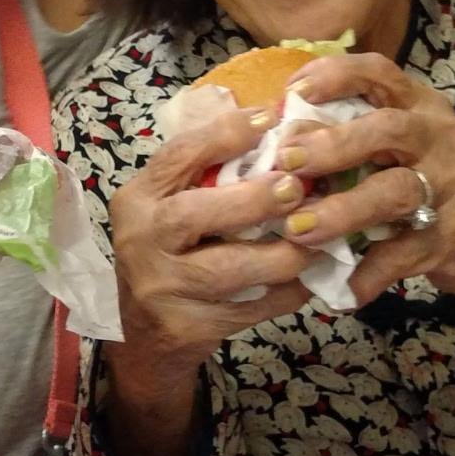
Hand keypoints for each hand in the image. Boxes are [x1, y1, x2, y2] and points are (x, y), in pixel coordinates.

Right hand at [106, 106, 316, 389]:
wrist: (146, 337)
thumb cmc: (170, 254)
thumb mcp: (170, 207)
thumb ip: (208, 173)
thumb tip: (279, 128)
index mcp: (137, 199)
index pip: (177, 156)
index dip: (224, 134)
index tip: (270, 118)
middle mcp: (141, 241)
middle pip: (193, 214)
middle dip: (252, 199)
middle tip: (297, 188)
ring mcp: (162, 288)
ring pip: (227, 269)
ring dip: (281, 253)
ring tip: (317, 239)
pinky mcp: (188, 327)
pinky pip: (249, 308)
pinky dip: (286, 293)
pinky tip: (310, 278)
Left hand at [281, 54, 454, 367]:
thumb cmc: (434, 183)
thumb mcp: (408, 143)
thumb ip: (357, 131)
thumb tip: (276, 133)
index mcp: (421, 107)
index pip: (379, 72)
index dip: (332, 76)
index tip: (291, 93)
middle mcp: (439, 139)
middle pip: (386, 129)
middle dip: (332, 144)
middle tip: (286, 162)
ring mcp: (450, 189)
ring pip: (393, 192)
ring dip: (341, 211)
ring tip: (298, 229)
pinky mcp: (451, 238)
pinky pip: (402, 255)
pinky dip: (367, 276)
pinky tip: (339, 291)